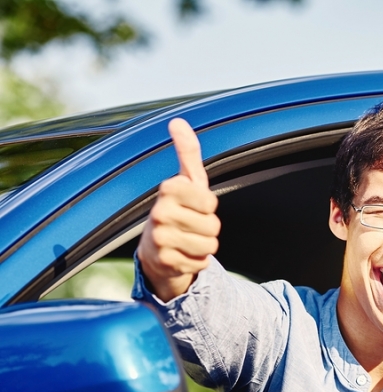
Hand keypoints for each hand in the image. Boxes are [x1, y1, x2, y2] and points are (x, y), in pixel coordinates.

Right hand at [136, 118, 219, 301]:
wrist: (155, 249)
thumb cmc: (177, 209)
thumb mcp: (186, 180)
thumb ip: (188, 152)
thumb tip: (178, 122)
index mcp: (168, 190)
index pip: (210, 201)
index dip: (208, 205)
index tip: (194, 204)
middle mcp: (160, 214)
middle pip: (213, 226)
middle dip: (208, 228)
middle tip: (190, 224)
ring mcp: (160, 240)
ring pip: (209, 246)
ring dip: (204, 245)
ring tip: (187, 239)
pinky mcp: (165, 263)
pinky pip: (201, 263)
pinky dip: (196, 261)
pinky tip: (182, 254)